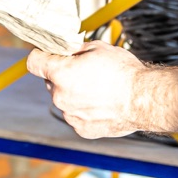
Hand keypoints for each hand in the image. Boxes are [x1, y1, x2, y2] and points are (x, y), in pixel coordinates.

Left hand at [27, 40, 148, 138]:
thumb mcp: (97, 48)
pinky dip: (85, 110)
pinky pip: (77, 115)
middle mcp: (60, 97)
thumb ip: (75, 49)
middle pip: (50, 81)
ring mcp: (70, 115)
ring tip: (99, 89)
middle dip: (63, 75)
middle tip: (85, 71)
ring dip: (75, 93)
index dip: (42, 56)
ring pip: (64, 100)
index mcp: (60, 73)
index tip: (49, 55)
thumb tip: (66, 48)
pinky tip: (102, 104)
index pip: (33, 62)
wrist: (144, 99)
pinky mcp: (81, 129)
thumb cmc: (124, 72)